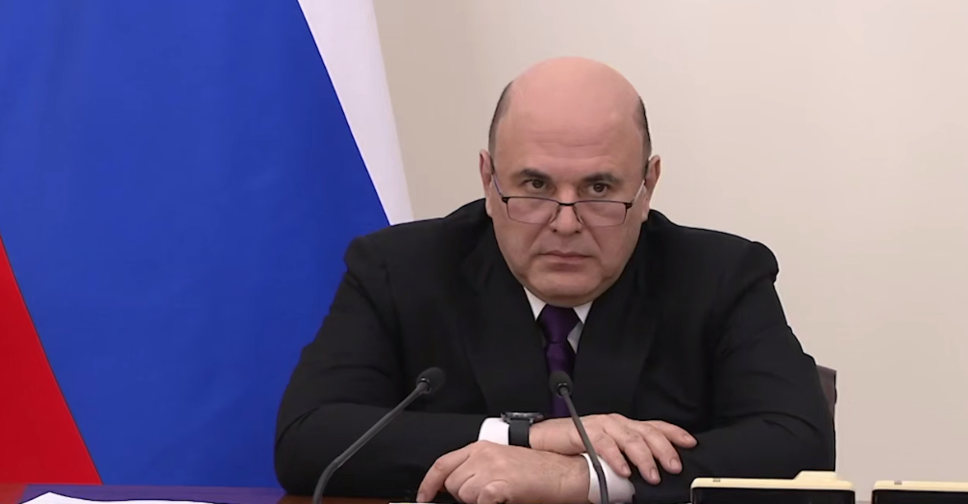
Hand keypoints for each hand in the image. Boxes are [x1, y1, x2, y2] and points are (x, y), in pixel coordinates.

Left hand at [416, 441, 589, 503]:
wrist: (565, 472)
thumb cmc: (537, 472)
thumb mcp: (501, 464)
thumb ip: (477, 470)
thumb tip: (458, 487)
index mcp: (481, 447)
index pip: (443, 464)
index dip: (429, 484)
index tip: (423, 498)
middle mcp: (484, 454)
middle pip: (452, 483)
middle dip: (464, 496)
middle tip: (487, 496)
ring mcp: (493, 467)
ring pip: (464, 494)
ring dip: (478, 501)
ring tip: (499, 497)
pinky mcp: (502, 482)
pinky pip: (480, 500)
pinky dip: (487, 503)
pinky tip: (503, 498)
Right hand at [529, 414, 696, 483]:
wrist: (546, 440)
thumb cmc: (577, 447)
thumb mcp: (610, 451)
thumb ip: (628, 458)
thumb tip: (650, 473)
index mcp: (625, 426)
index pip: (655, 425)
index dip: (674, 433)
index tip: (690, 443)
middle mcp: (616, 423)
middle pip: (647, 432)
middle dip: (664, 449)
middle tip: (674, 466)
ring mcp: (601, 426)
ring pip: (630, 438)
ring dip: (643, 458)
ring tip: (651, 475)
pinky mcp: (585, 432)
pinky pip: (604, 445)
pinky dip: (616, 459)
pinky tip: (624, 471)